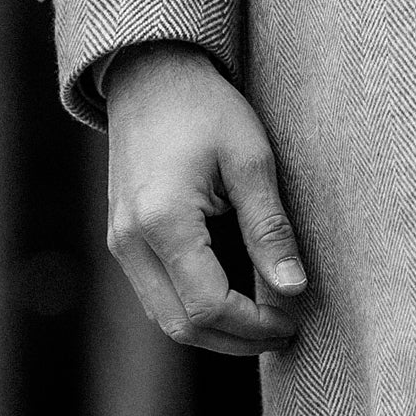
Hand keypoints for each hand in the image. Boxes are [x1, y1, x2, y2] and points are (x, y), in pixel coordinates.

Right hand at [105, 42, 307, 354]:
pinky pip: (156, 295)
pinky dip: (193, 308)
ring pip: (164, 318)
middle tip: (286, 332)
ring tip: (266, 322)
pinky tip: (234, 299)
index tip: (294, 320)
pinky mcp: (123, 240)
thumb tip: (294, 291)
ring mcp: (120, 244)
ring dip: (214, 331)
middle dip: (236, 340)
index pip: (207, 306)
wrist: (151, 75)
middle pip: (181, 327)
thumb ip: (269, 228)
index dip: (253, 325)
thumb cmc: (206, 108)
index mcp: (162, 221)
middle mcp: (130, 242)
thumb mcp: (250, 158)